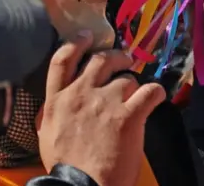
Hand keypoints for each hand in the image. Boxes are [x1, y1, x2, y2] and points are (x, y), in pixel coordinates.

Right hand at [37, 31, 166, 185]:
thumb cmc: (64, 166)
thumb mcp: (47, 135)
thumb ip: (54, 112)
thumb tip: (58, 102)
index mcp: (57, 100)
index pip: (63, 60)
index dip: (77, 43)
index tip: (87, 36)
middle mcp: (81, 94)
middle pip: (101, 60)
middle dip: (116, 56)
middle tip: (126, 59)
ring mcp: (106, 102)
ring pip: (127, 79)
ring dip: (134, 85)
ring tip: (136, 97)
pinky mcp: (129, 115)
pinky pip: (150, 91)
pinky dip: (156, 93)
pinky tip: (156, 98)